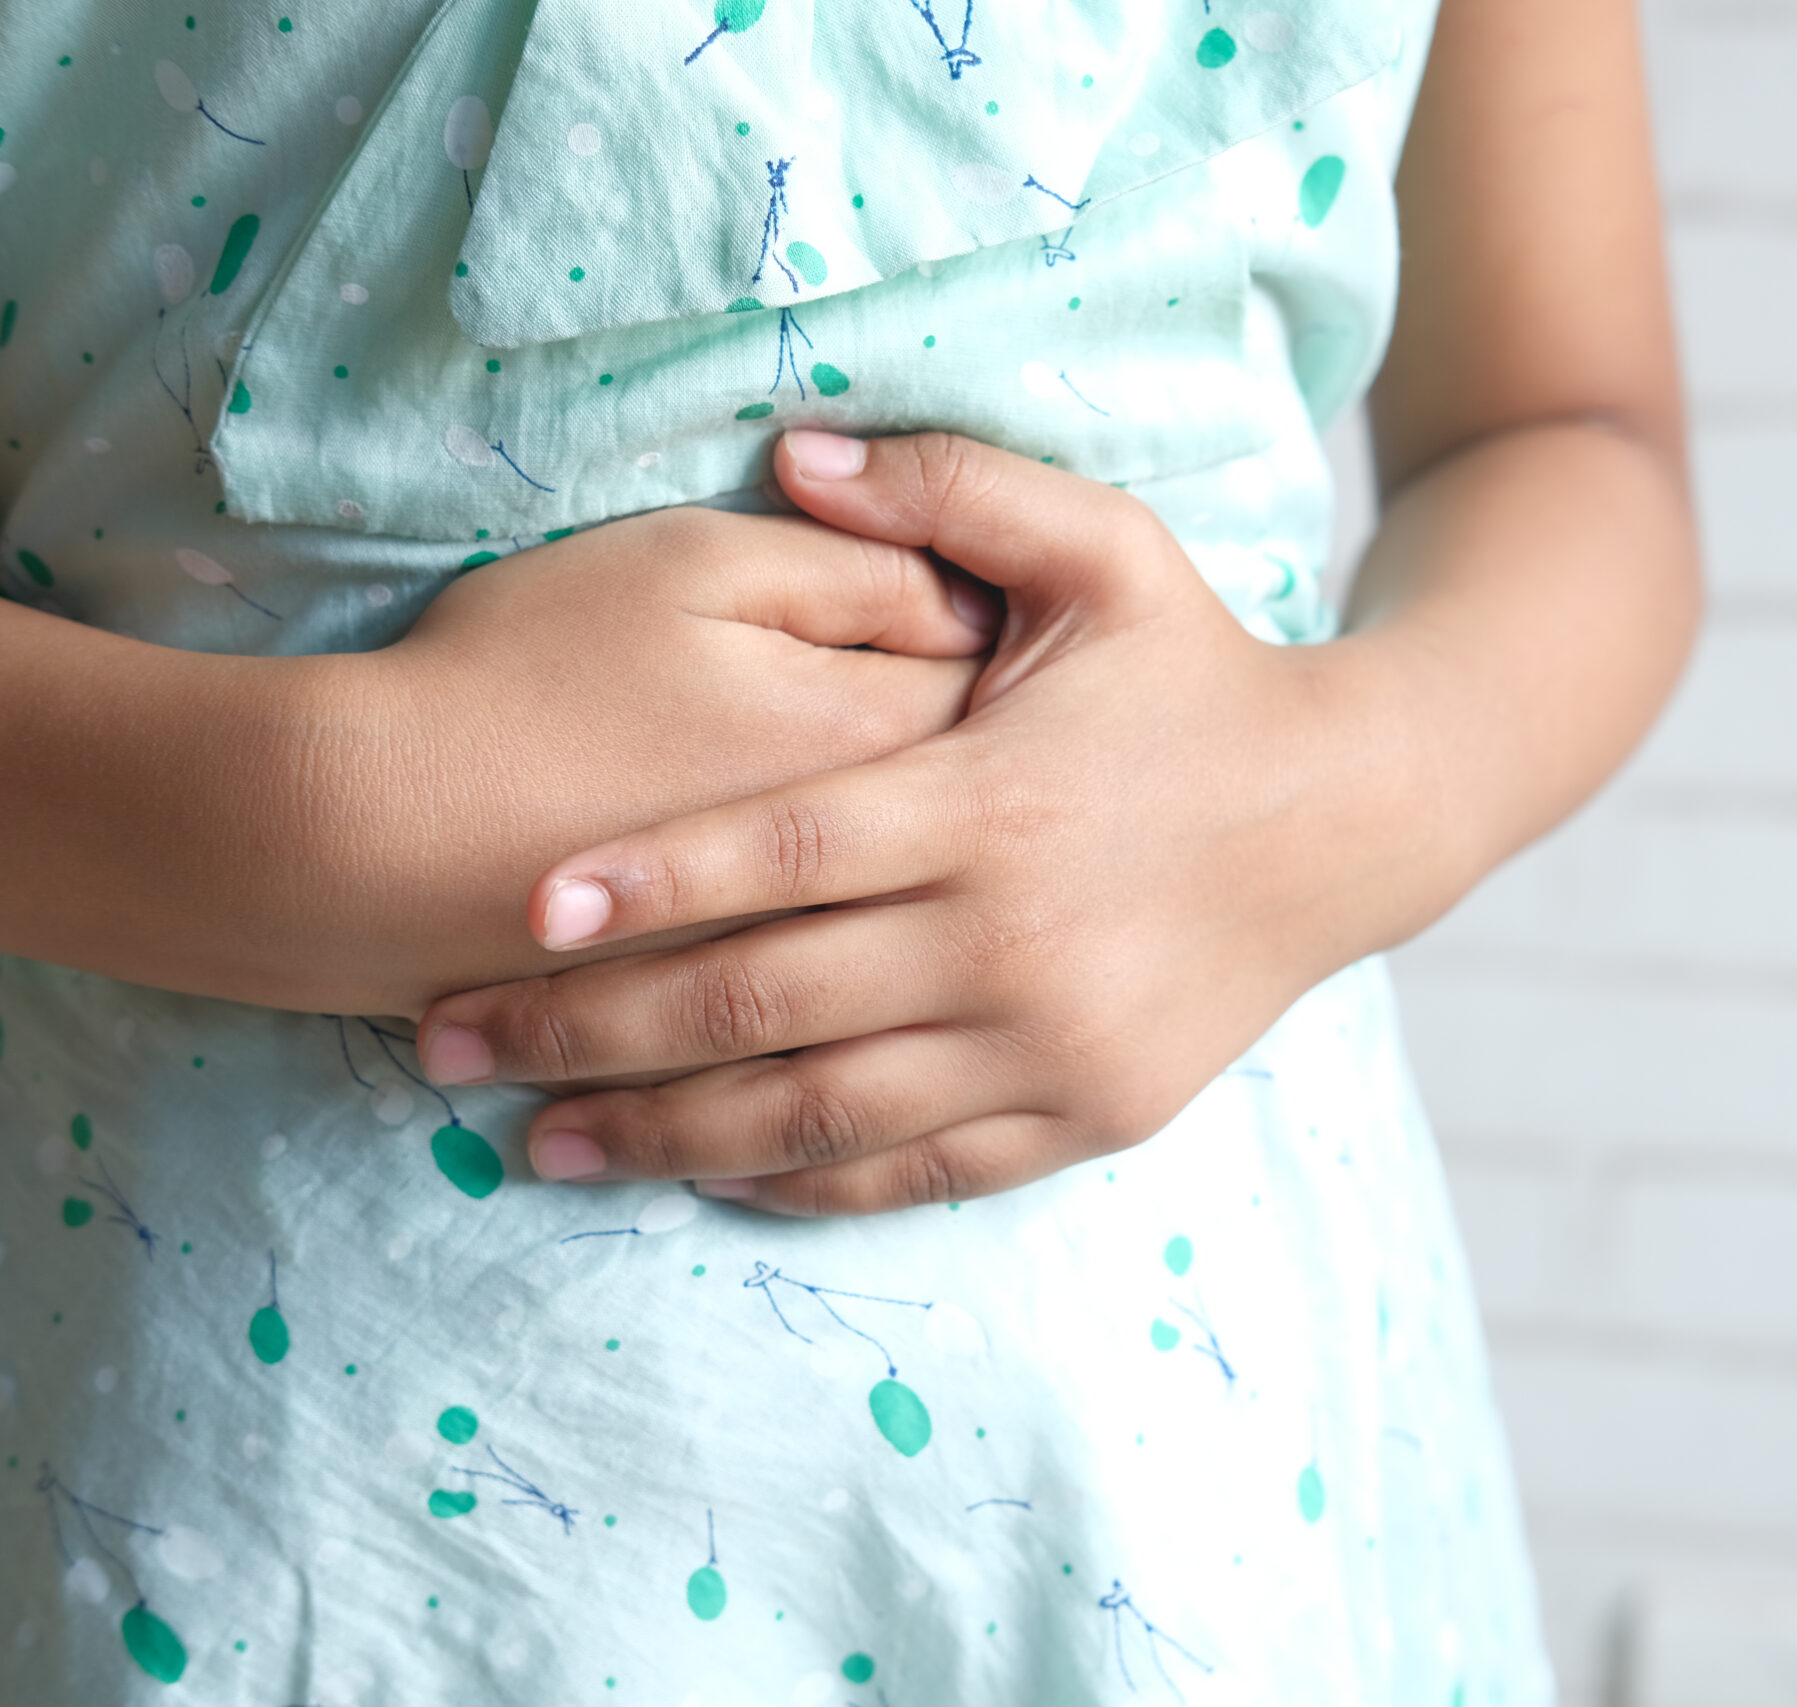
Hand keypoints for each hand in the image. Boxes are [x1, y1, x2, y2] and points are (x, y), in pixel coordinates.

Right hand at [298, 505, 992, 1014]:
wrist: (368, 838)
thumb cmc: (527, 673)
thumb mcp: (694, 564)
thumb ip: (856, 563)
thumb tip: (967, 594)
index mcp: (881, 739)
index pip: (1010, 688)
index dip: (1011, 645)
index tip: (997, 621)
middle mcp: (878, 874)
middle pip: (991, 825)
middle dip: (998, 780)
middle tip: (983, 738)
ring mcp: (817, 965)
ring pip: (930, 938)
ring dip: (943, 895)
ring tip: (934, 857)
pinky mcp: (749, 1032)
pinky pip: (855, 1031)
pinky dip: (867, 1001)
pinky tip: (857, 967)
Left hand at [416, 431, 1450, 1214]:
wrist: (1350, 820)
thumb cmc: (1201, 679)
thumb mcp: (1109, 550)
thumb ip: (953, 487)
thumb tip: (796, 443)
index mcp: (994, 800)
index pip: (786, 851)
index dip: (648, 882)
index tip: (520, 910)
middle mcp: (1012, 941)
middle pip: (764, 1001)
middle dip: (589, 1031)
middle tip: (445, 1042)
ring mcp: (1050, 1045)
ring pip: (819, 1112)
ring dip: (659, 1132)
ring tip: (529, 1141)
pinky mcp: (1085, 1113)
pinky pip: (914, 1171)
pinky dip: (797, 1178)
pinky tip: (698, 1168)